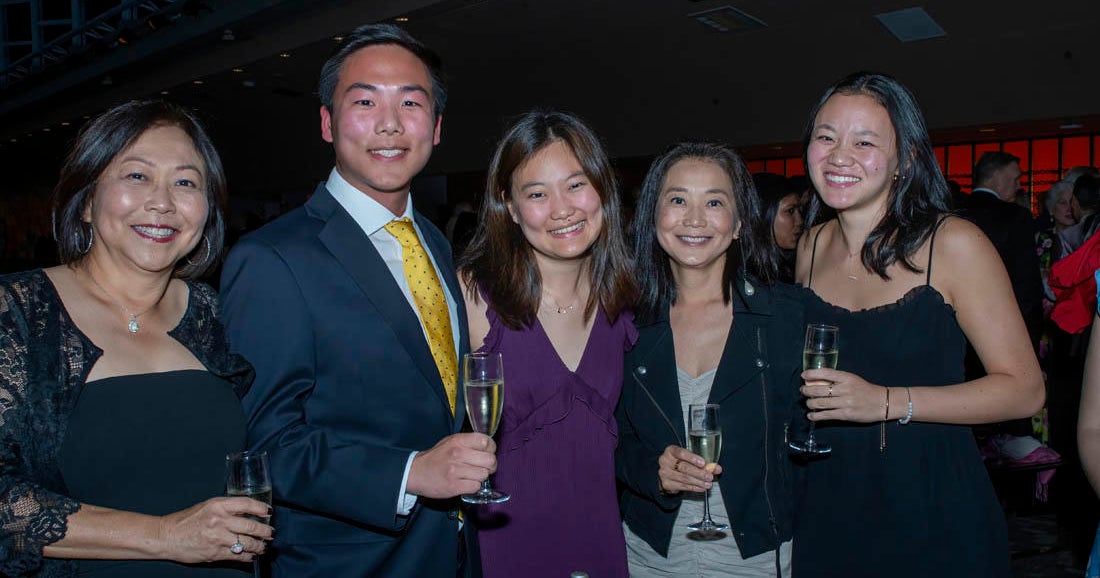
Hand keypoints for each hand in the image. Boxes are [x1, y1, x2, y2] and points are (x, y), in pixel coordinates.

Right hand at [158, 497, 272, 562]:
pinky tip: (251, 555)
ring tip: (263, 546)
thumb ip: (227, 508)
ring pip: (248, 543)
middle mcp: (220, 520)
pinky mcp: (215, 553)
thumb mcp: (208, 506)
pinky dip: (247, 556)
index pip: (247, 504)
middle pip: (252, 526)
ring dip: (259, 546)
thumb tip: (249, 513)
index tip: (269, 512)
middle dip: (265, 531)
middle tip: (270, 533)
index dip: (261, 508)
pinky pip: (238, 556)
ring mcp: (218, 538)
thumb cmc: (187, 520)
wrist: (167, 536)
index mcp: (218, 505)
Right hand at [407, 433, 497, 498]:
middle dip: (490, 466)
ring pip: (484, 475)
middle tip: (484, 468)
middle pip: (489, 460)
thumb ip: (468, 442)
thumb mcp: (450, 442)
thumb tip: (489, 447)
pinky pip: (475, 487)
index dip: (491, 449)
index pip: (486, 442)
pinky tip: (466, 483)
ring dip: (480, 477)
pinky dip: (473, 487)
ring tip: (471, 476)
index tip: (488, 453)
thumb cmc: (436, 457)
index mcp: (458, 441)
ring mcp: (455, 470)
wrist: (415, 473)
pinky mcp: (453, 486)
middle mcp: (457, 454)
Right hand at [657, 445, 722, 493]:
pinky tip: (701, 488)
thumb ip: (702, 462)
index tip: (703, 463)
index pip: (681, 453)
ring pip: (684, 478)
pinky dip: (694, 488)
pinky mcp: (667, 484)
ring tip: (708, 484)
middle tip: (709, 476)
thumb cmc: (680, 462)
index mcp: (671, 451)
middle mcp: (665, 461)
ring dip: (698, 482)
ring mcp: (664, 473)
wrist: (668, 471)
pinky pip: (683, 486)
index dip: (692, 458)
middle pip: (684, 467)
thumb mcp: (689, 458)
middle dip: (699, 473)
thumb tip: (717, 468)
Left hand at [801, 368, 886, 422]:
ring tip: (807, 403)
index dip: (812, 374)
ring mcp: (845, 402)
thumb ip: (837, 379)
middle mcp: (845, 389)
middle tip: (803, 391)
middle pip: (819, 390)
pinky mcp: (846, 414)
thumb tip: (816, 381)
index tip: (803, 376)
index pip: (826, 373)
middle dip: (807, 391)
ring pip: (820, 403)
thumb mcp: (852, 379)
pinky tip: (811, 416)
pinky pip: (826, 415)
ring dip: (810, 403)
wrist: (881, 402)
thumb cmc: (864, 390)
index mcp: (846, 377)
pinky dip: (816, 416)